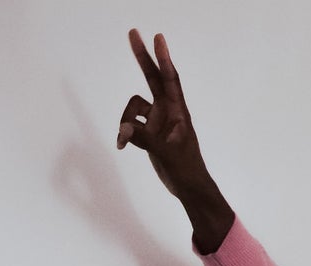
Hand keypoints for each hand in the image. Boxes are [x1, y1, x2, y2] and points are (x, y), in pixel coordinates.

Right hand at [117, 30, 234, 252]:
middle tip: (133, 33)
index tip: (158, 38)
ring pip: (134, 108)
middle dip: (143, 58)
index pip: (169, 79)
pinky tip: (122, 146)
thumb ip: (144, 139)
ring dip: (126, 120)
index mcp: (178, 111)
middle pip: (152, 79)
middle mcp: (167, 112)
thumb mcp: (166, 153)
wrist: (188, 188)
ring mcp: (157, 122)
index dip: (163, 58)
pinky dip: (124, 134)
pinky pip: (131, 126)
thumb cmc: (186, 169)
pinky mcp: (149, 134)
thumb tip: (124, 130)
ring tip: (124, 140)